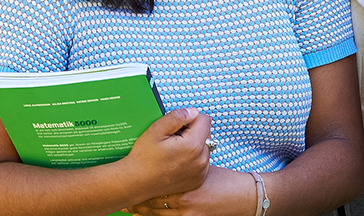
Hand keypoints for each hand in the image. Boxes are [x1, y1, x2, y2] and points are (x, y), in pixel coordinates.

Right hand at [123, 108, 212, 200]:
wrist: (136, 183)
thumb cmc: (144, 158)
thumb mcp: (156, 130)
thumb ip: (177, 116)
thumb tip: (193, 112)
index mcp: (193, 146)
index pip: (204, 120)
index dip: (189, 119)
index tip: (176, 127)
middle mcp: (201, 160)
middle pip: (205, 133)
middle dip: (191, 132)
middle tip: (172, 139)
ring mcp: (200, 172)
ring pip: (204, 147)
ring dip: (193, 145)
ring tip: (174, 151)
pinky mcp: (198, 180)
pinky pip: (201, 161)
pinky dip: (192, 158)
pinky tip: (177, 161)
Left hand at [129, 166, 256, 215]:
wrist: (239, 196)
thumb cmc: (221, 180)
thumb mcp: (202, 166)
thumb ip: (185, 162)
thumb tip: (170, 154)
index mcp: (184, 181)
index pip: (157, 181)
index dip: (142, 182)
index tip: (132, 178)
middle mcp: (182, 198)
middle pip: (152, 199)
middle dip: (138, 198)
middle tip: (124, 197)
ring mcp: (185, 212)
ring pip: (155, 213)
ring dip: (141, 210)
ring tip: (128, 207)